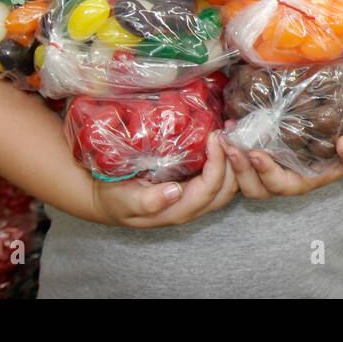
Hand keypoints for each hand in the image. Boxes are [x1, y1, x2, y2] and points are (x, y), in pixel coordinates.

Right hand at [90, 132, 238, 226]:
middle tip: (230, 130)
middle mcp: (193, 206)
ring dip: (234, 159)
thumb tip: (174, 192)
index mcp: (179, 210)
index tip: (215, 136)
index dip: (218, 162)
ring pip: (229, 184)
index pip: (210, 188)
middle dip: (234, 160)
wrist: (107, 201)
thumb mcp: (125, 200)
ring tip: (230, 131)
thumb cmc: (116, 200)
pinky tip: (223, 138)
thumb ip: (148, 201)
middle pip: (228, 188)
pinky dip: (227, 159)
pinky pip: (220, 176)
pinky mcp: (195, 187)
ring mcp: (197, 198)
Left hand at [223, 133, 342, 198]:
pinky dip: (230, 147)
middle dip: (239, 169)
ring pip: (240, 178)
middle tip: (231, 146)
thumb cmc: (340, 152)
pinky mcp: (256, 160)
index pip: (278, 185)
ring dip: (230, 159)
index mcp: (297, 184)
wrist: (332, 147)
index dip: (266, 172)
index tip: (257, 154)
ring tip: (224, 137)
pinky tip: (227, 126)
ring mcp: (264, 172)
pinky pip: (239, 161)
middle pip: (252, 187)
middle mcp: (278, 182)